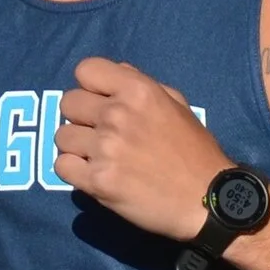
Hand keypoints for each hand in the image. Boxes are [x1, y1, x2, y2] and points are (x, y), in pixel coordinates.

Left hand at [51, 57, 219, 244]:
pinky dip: (74, 171)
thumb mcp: (176, 104)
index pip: (85, 70)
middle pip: (68, 103)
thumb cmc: (195, 151)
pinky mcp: (98, 181)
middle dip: (81, 117)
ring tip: (98, 157)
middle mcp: (117, 115)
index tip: (101, 102)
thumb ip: (142, 84)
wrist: (206, 200)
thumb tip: (116, 71)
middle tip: (99, 134)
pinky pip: (62, 167)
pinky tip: (93, 174)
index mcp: (137, 90)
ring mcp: (105, 149)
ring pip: (62, 136)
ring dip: (76, 146)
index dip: (91, 86)